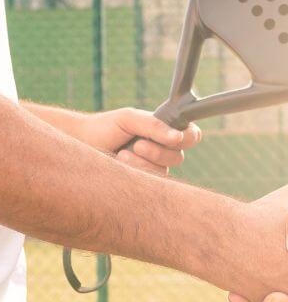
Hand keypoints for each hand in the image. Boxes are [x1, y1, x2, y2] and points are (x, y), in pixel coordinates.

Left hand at [80, 108, 200, 173]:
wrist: (81, 145)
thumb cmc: (105, 128)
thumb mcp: (130, 119)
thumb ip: (154, 125)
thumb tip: (177, 137)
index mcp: (165, 130)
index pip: (192, 135)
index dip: (189, 137)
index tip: (174, 137)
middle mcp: (163, 149)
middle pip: (180, 156)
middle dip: (158, 151)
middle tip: (137, 144)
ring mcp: (154, 167)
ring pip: (165, 170)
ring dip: (144, 162)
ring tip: (123, 154)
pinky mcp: (144, 182)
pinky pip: (152, 181)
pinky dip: (137, 171)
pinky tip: (121, 164)